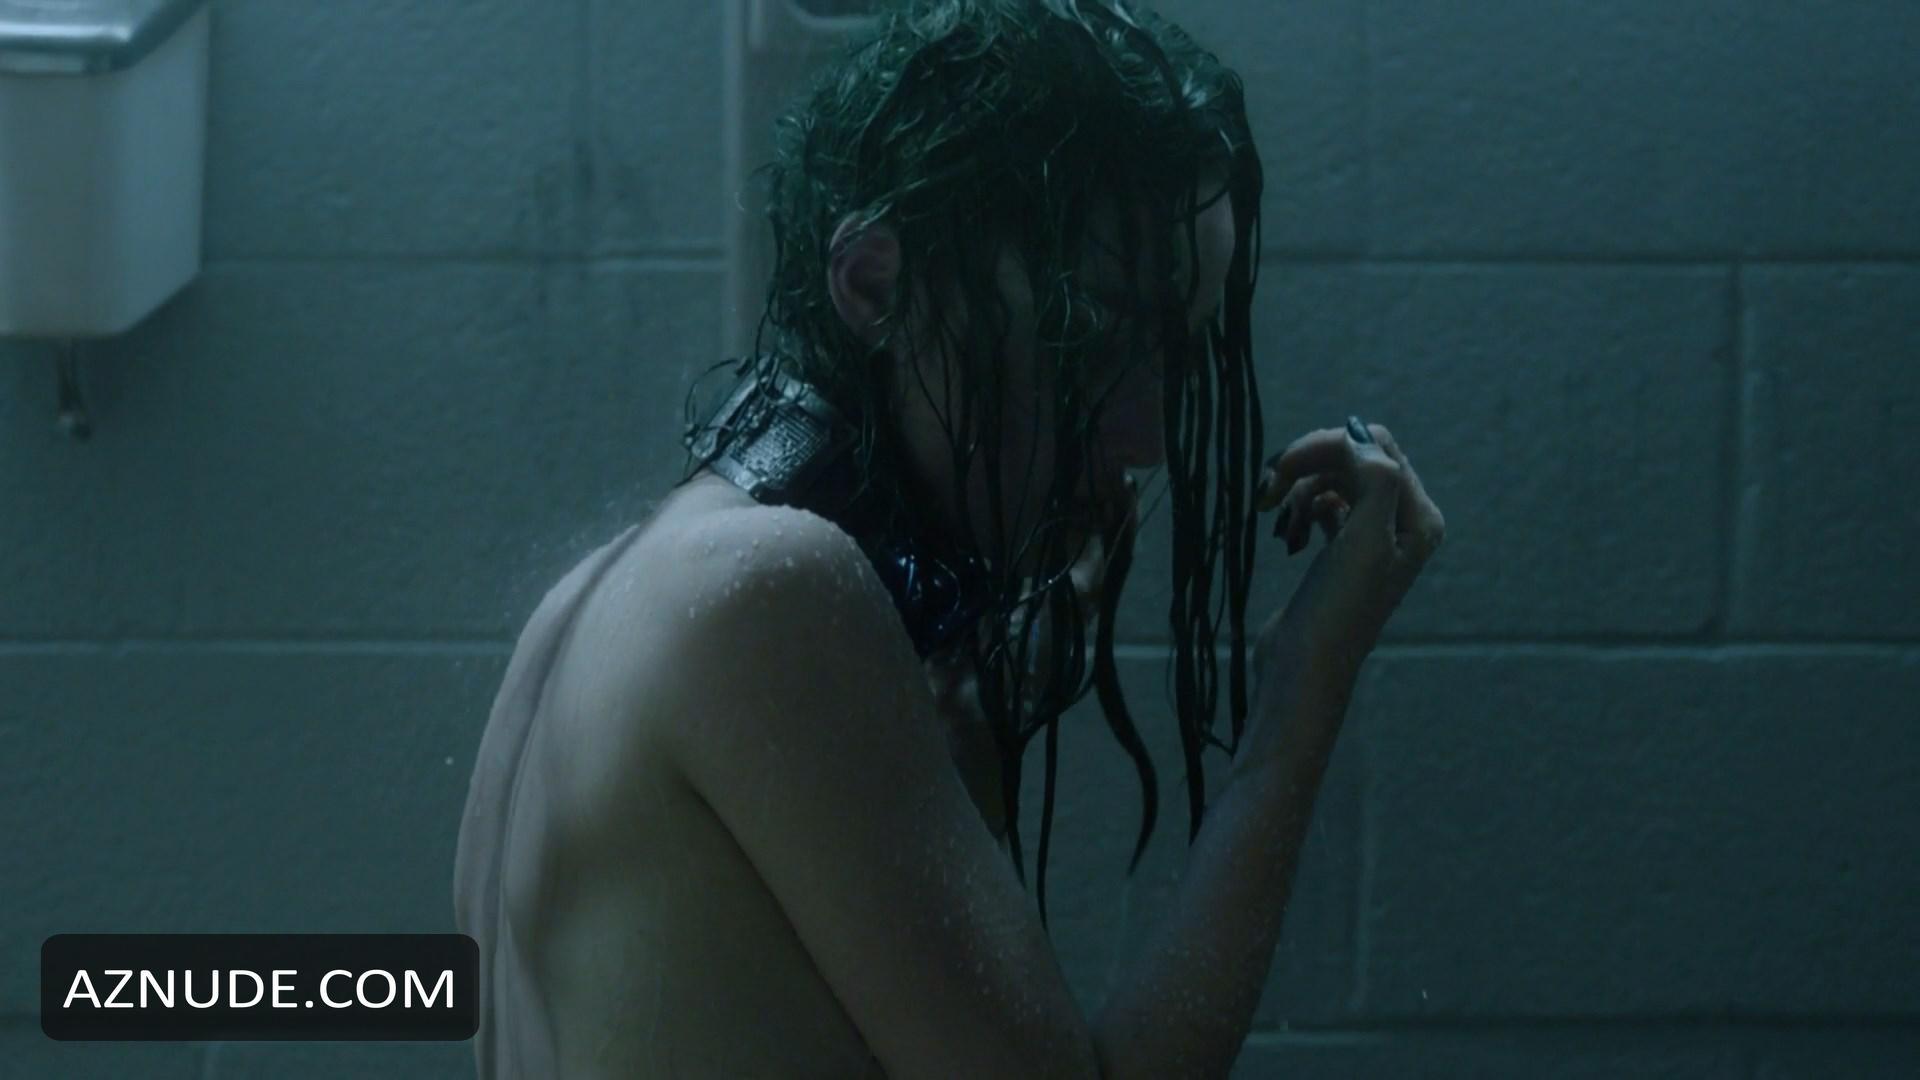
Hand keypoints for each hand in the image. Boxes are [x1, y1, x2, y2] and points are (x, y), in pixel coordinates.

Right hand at [1252, 420, 1445, 694]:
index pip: (1376, 446)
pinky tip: (1288, 535)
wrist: (1305, 666)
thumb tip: (1357, 431)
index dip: (1328, 445)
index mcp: (1418, 517)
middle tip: (1268, 490)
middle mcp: (1402, 523)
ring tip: (1275, 516)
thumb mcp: (1365, 538)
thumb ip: (1374, 477)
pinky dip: (1300, 509)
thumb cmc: (1339, 608)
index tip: (1282, 468)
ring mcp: (1371, 536)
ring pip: (1333, 480)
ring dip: (1299, 488)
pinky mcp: (1341, 550)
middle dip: (1308, 464)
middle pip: (1354, 459)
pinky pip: (1321, 504)